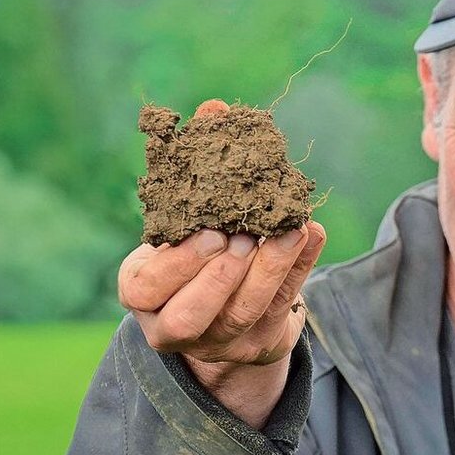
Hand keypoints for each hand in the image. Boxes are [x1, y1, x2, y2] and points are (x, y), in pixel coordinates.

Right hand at [119, 103, 326, 426]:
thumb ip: (193, 167)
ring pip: (243, 315)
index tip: (210, 232)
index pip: (148, 286)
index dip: (179, 263)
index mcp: (143, 292)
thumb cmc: (192, 247)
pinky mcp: (259, 344)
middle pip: (194, 314)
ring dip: (269, 270)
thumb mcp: (181, 214)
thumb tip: (215, 109)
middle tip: (246, 235)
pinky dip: (300, 269)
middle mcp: (173, 326)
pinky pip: (283, 308)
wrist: (218, 309)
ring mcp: (219, 342)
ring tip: (288, 229)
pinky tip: (311, 233)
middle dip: (222, 275)